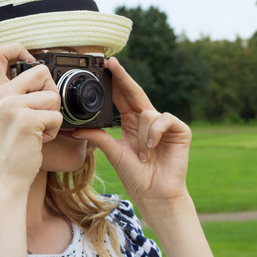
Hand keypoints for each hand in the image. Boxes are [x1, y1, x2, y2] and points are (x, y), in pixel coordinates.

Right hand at [0, 43, 61, 195]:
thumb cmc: (11, 148)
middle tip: (44, 111)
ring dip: (54, 115)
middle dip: (51, 90)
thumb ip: (17, 94)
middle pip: (40, 70)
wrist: (4, 179)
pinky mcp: (26, 120)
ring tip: (39, 130)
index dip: (17, 48)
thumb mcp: (6, 115)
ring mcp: (11, 106)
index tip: (30, 61)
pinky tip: (40, 139)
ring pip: (53, 96)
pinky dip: (55, 130)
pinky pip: (57, 116)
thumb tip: (42, 73)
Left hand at [73, 58, 191, 203]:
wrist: (155, 194)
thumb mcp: (114, 154)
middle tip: (111, 63)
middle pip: (136, 93)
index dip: (115, 83)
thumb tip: (76, 129)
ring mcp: (165, 124)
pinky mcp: (180, 130)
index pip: (123, 98)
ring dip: (141, 136)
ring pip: (148, 112)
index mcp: (133, 124)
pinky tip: (153, 148)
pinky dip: (155, 134)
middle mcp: (149, 121)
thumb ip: (99, 138)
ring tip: (143, 155)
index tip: (104, 67)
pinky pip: (164, 119)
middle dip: (123, 78)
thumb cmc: (136, 176)